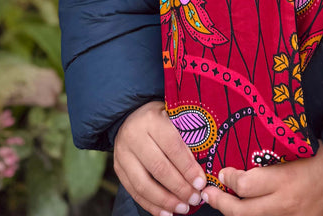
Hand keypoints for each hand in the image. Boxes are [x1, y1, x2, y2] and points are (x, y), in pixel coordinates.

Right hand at [114, 100, 205, 215]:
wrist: (129, 115)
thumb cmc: (160, 117)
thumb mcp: (173, 116)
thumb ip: (186, 136)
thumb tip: (203, 168)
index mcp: (151, 119)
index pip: (172, 146)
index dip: (188, 167)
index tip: (201, 183)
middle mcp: (134, 136)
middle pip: (159, 168)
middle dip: (179, 187)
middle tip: (195, 198)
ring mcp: (122, 154)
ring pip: (144, 184)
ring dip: (166, 201)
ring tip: (183, 208)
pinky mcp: (118, 169)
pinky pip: (134, 192)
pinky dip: (151, 206)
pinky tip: (166, 213)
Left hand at [201, 146, 322, 215]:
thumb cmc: (320, 154)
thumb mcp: (293, 149)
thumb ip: (267, 159)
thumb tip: (239, 169)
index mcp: (284, 181)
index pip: (244, 185)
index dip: (228, 179)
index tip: (222, 174)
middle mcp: (285, 205)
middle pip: (241, 211)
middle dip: (220, 204)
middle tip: (208, 195)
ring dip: (235, 213)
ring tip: (224, 204)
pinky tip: (248, 210)